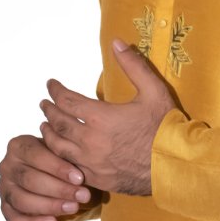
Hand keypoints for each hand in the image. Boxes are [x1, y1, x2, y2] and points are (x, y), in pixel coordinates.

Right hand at [0, 133, 96, 220]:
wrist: (53, 174)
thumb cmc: (60, 160)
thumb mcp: (63, 152)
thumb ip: (66, 156)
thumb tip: (80, 170)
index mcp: (19, 146)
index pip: (35, 155)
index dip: (58, 167)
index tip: (80, 178)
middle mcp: (7, 166)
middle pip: (29, 179)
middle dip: (58, 189)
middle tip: (82, 196)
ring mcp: (4, 188)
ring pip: (22, 200)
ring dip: (49, 206)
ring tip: (73, 208)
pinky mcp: (6, 208)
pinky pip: (15, 220)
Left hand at [39, 39, 175, 195]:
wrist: (175, 164)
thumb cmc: (165, 127)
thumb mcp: (153, 90)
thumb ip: (133, 65)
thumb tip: (116, 42)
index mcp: (100, 117)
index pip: (67, 100)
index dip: (56, 91)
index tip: (50, 84)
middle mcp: (90, 140)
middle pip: (58, 123)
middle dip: (48, 111)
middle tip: (43, 103)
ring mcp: (91, 162)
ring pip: (58, 147)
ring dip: (49, 134)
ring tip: (44, 126)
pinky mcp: (96, 178)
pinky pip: (69, 167)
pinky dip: (59, 157)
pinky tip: (59, 153)